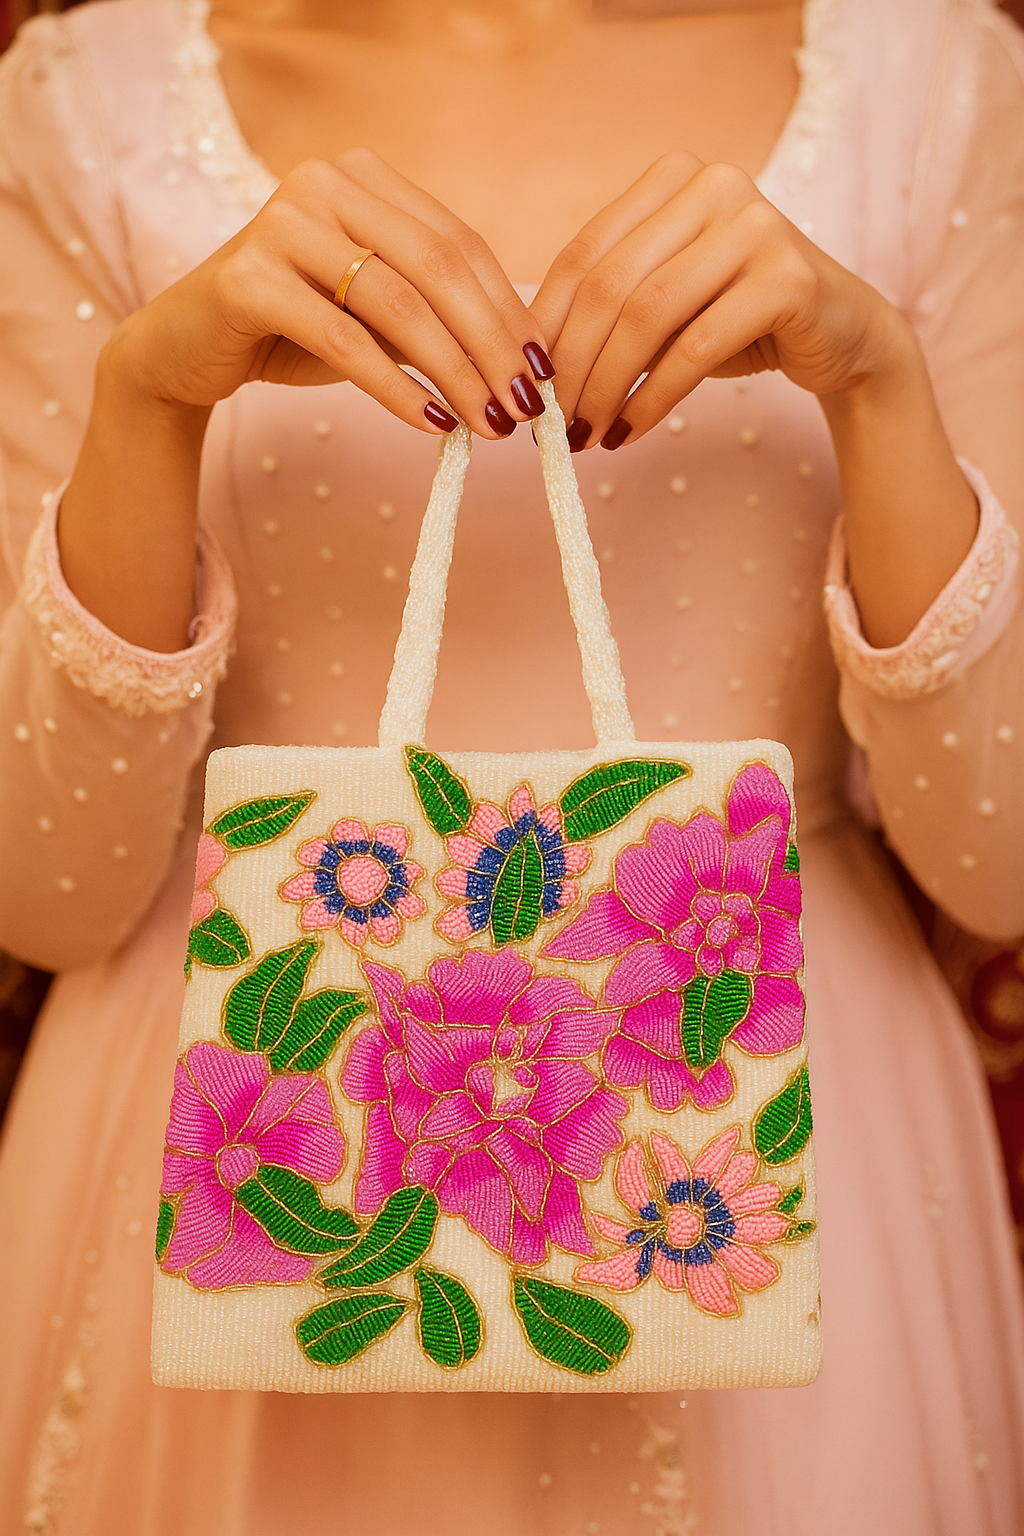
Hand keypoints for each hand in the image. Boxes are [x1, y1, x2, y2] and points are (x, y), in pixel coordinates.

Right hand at [105, 149, 553, 438]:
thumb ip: (436, 322)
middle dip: (492, 344)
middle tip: (525, 407)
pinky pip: (344, 340)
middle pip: (438, 267)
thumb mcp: (375, 319)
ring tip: (488, 425)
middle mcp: (325, 184)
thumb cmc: (292, 331)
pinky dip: (395, 388)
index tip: (543, 373)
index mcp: (365, 180)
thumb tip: (522, 367)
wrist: (187, 349)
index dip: (509, 311)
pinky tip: (432, 424)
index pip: (460, 244)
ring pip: (397, 304)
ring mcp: (282, 223)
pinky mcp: (249, 277)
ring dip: (454, 372)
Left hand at [530, 151, 914, 449]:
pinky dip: (652, 399)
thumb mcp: (666, 306)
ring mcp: (754, 225)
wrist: (842, 335)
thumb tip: (530, 366)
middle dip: (572, 365)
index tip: (525, 385)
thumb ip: (609, 311)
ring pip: (647, 318)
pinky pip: (694, 348)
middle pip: (609, 286)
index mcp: (672, 178)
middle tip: (551, 424)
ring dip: (606, 387)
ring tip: (586, 435)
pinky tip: (630, 431)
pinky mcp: (787, 277)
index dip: (544, 327)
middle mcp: (713, 185)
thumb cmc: (739, 321)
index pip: (583, 254)